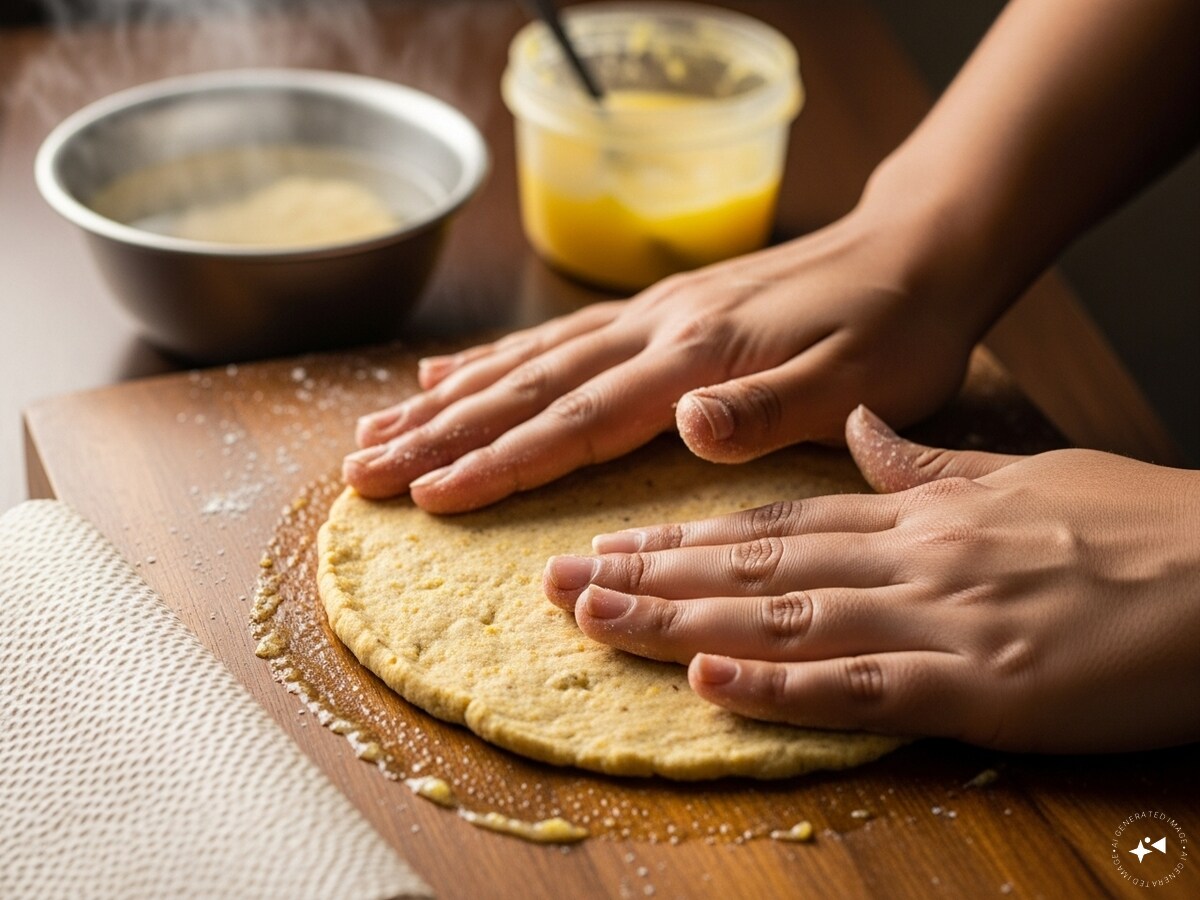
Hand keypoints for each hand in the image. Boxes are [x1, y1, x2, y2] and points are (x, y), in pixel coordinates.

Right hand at [343, 209, 987, 511]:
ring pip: (528, 361)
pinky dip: (495, 360)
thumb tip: (684, 423)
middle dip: (440, 435)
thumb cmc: (894, 332)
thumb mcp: (858, 383)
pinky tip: (450, 374)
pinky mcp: (657, 311)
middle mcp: (654, 330)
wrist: (916, 252)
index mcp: (695, 358)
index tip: (428, 496)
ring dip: (448, 399)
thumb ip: (767, 410)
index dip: (499, 463)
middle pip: (528, 389)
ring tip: (377, 429)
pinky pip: (557, 336)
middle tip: (361, 471)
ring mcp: (649, 315)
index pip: (578, 421)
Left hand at [542, 407, 1199, 751]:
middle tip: (558, 579)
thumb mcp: (1017, 476)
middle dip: (649, 572)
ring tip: (594, 617)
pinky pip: (861, 687)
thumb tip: (855, 434)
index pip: (770, 522)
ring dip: (680, 618)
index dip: (682, 533)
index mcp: (912, 512)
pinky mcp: (980, 688)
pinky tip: (710, 679)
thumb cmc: (1131, 527)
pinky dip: (780, 685)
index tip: (610, 539)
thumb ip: (922, 464)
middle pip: (752, 566)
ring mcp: (937, 620)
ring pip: (781, 617)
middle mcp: (905, 558)